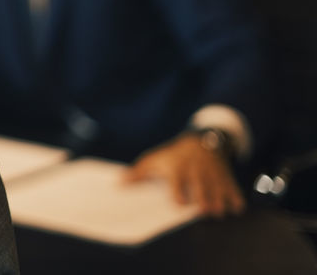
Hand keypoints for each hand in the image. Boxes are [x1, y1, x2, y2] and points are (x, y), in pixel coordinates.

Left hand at [123, 132, 244, 216]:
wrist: (200, 142)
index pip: (178, 182)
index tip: (179, 203)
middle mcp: (196, 173)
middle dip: (204, 200)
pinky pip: (235, 192)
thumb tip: (118, 185)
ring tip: (216, 212)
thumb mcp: (154, 160)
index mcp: (178, 169)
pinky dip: (236, 202)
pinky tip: (233, 208)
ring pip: (220, 192)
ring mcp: (213, 176)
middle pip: (203, 189)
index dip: (179, 193)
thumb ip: (137, 173)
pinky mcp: (227, 179)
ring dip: (220, 204)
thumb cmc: (172, 156)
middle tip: (203, 211)